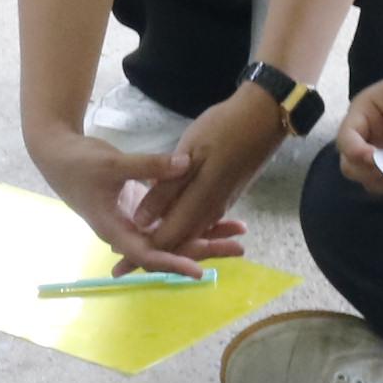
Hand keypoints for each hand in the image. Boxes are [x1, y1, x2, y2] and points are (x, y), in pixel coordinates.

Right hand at [26, 120, 243, 280]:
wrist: (58, 155)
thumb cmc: (79, 163)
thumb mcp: (112, 163)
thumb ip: (150, 165)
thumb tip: (187, 164)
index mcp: (115, 229)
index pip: (147, 254)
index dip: (173, 263)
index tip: (199, 270)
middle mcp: (128, 232)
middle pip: (169, 248)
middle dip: (203, 248)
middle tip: (238, 248)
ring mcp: (135, 222)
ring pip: (173, 235)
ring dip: (203, 234)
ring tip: (238, 232)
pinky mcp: (140, 210)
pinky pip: (169, 220)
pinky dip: (191, 218)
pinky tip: (218, 215)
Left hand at [131, 86, 288, 261]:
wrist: (264, 117)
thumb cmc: (225, 129)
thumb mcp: (190, 153)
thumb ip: (167, 188)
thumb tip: (141, 221)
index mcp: (199, 204)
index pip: (166, 240)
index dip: (142, 253)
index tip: (118, 262)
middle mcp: (210, 212)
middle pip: (178, 242)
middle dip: (150, 253)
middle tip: (121, 265)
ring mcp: (219, 204)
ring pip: (189, 232)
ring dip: (166, 240)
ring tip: (135, 242)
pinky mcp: (224, 194)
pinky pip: (199, 220)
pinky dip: (180, 225)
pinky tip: (163, 218)